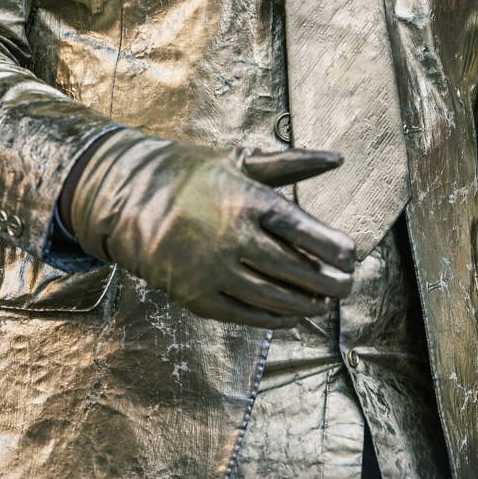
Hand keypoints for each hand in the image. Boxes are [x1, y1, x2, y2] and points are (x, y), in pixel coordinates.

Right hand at [66, 131, 355, 325]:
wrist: (124, 201)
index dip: (331, 246)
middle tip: (348, 285)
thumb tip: (338, 159)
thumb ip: (289, 164)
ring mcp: (211, 271)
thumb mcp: (236, 162)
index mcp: (243, 200)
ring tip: (324, 303)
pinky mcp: (196, 296)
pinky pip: (246, 314)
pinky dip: (274, 319)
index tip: (352, 255)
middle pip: (293, 269)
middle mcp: (229, 238)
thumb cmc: (189, 176)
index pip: (300, 230)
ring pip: (273, 297)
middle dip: (328, 282)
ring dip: (305, 304)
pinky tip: (291, 316)